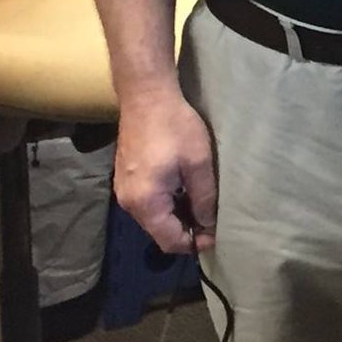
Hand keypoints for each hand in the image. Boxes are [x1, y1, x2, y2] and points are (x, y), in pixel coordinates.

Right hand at [114, 88, 215, 254]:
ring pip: (154, 217)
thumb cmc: (175, 128)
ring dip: (178, 216)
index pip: (169, 241)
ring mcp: (124, 190)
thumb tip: (209, 224)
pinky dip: (168, 204)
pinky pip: (148, 203)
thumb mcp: (198, 164)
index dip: (194, 244)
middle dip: (187, 231)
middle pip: (159, 231)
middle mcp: (128, 203)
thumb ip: (204, 198)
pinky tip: (187, 191)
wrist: (146, 97)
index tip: (217, 236)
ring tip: (204, 206)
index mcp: (145, 203)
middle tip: (214, 221)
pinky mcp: (126, 178)